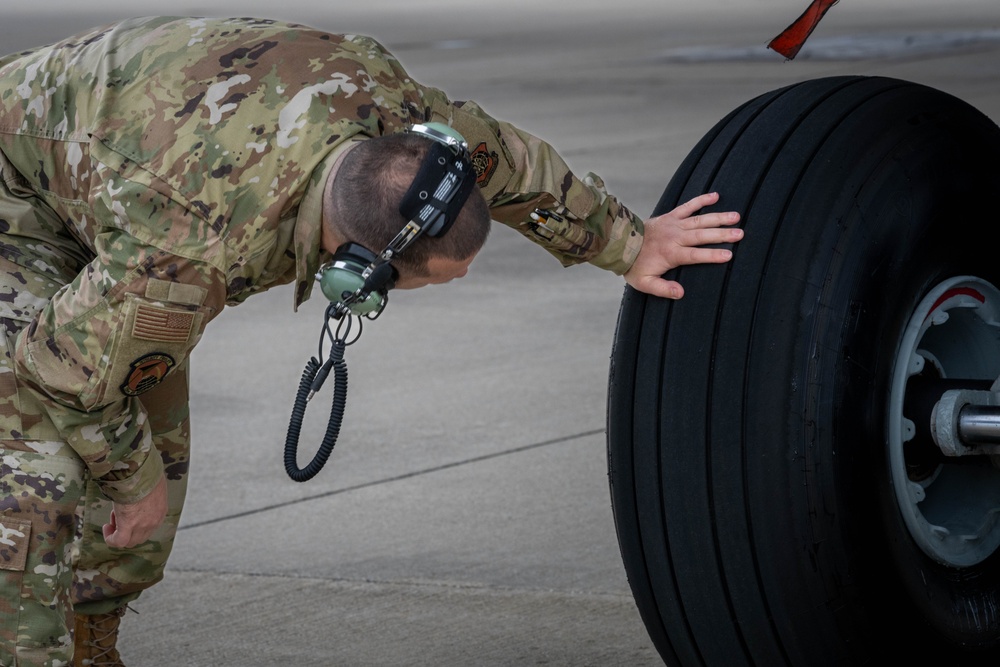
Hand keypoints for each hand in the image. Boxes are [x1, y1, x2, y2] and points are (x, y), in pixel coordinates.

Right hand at [103, 474, 167, 548]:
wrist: (141, 472)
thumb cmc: (146, 473)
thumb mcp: (152, 485)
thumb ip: (147, 493)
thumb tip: (137, 489)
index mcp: (160, 512)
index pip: (149, 528)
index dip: (137, 524)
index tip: (129, 512)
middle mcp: (153, 521)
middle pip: (139, 538)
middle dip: (127, 530)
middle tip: (118, 515)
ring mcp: (142, 525)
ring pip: (129, 541)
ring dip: (119, 532)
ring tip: (113, 516)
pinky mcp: (128, 524)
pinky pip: (118, 541)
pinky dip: (111, 539)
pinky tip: (106, 527)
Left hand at [624, 192, 742, 298]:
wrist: (620, 243)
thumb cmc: (634, 266)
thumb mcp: (644, 283)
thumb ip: (663, 289)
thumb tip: (680, 293)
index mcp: (671, 254)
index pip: (695, 255)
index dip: (712, 255)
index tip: (729, 255)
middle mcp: (675, 237)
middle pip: (702, 235)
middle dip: (722, 235)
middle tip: (740, 234)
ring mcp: (674, 224)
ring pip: (700, 220)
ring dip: (718, 218)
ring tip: (737, 216)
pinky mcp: (671, 216)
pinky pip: (688, 206)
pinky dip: (701, 200)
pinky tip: (716, 196)